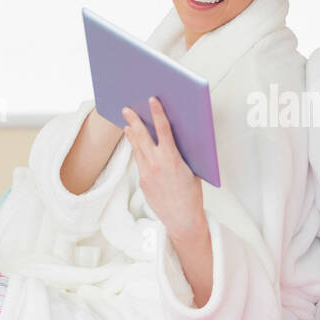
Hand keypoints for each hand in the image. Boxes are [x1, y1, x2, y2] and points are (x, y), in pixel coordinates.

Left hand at [121, 98, 206, 241]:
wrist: (182, 219)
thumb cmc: (192, 194)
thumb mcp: (192, 169)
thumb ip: (182, 153)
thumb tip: (176, 137)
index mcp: (172, 159)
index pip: (163, 130)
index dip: (157, 113)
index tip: (152, 100)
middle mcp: (156, 164)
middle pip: (142, 136)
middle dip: (134, 120)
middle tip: (127, 108)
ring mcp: (147, 173)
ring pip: (137, 148)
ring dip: (132, 134)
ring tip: (127, 124)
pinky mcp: (142, 181)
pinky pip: (139, 161)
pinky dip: (137, 150)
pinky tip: (135, 144)